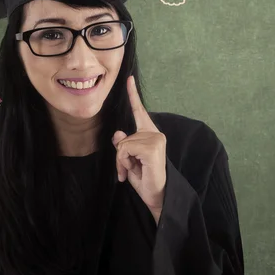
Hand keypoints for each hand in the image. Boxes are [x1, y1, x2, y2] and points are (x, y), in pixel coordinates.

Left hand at [112, 76, 166, 221]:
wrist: (157, 197)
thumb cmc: (144, 179)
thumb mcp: (129, 161)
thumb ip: (124, 146)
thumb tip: (118, 133)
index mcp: (150, 133)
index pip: (139, 111)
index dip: (133, 94)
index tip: (128, 78)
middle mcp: (155, 133)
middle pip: (122, 137)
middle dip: (119, 157)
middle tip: (127, 171)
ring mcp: (155, 139)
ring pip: (123, 145)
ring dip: (121, 162)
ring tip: (131, 172)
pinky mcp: (152, 147)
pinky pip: (125, 150)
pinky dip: (124, 163)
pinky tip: (133, 172)